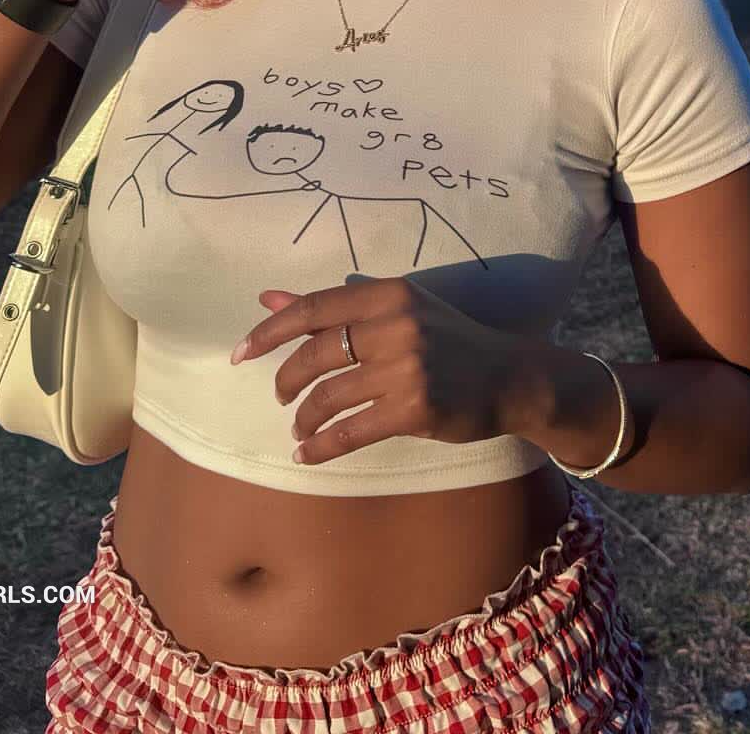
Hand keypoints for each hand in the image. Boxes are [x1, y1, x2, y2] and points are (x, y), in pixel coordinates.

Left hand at [232, 279, 536, 465]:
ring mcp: (407, 368)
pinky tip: (308, 454)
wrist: (509, 377)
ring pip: (329, 395)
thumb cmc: (447, 338)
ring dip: (304, 418)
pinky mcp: (415, 409)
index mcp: (389, 294)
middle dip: (287, 380)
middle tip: (282, 397)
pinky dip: (321, 446)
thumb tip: (268, 297)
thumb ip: (334, 305)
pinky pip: (351, 430)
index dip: (270, 331)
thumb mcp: (396, 309)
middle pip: (316, 354)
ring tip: (299, 428)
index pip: (313, 308)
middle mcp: (396, 325)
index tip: (240, 353)